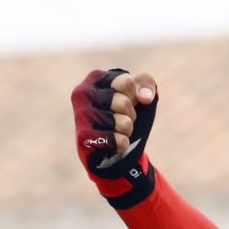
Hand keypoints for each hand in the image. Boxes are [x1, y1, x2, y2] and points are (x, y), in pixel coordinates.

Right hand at [71, 68, 159, 208]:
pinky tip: (112, 142)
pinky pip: (118, 141)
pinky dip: (122, 143)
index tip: (127, 100)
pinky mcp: (84, 137)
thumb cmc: (124, 116)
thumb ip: (147, 84)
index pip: (126, 81)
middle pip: (124, 102)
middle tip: (121, 116)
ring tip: (116, 129)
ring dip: (126, 129)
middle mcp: (83, 93)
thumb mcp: (138, 95)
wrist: (111, 149)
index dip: (134, 95)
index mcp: (95, 79)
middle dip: (130, 113)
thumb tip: (145, 98)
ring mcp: (81, 115)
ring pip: (123, 122)